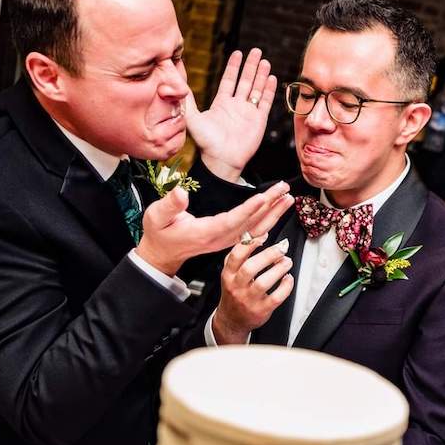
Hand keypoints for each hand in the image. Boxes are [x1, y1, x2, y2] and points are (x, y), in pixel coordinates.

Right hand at [135, 182, 293, 275]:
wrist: (161, 254)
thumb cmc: (159, 234)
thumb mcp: (156, 216)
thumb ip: (170, 205)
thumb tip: (181, 192)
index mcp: (205, 232)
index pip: (231, 220)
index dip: (248, 209)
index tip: (263, 198)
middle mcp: (219, 238)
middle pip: (249, 222)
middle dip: (269, 206)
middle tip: (284, 190)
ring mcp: (224, 240)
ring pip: (254, 227)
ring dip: (272, 213)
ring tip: (287, 198)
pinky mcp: (226, 239)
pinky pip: (250, 232)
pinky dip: (265, 221)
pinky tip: (275, 214)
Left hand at [185, 48, 276, 180]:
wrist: (221, 160)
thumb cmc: (206, 143)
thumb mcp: (193, 119)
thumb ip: (187, 102)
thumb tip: (175, 85)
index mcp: (221, 104)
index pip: (229, 80)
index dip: (234, 67)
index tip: (239, 53)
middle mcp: (236, 106)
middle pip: (245, 81)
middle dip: (251, 66)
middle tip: (257, 51)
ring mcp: (248, 113)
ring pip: (256, 89)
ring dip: (261, 75)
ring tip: (265, 61)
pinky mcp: (258, 121)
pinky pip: (265, 102)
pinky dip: (268, 90)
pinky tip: (271, 78)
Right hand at [212, 237, 294, 344]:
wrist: (232, 320)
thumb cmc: (234, 293)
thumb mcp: (229, 274)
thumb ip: (239, 256)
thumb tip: (255, 235)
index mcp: (228, 275)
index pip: (235, 256)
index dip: (250, 244)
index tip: (263, 236)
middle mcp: (236, 287)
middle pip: (250, 268)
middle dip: (269, 255)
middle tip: (282, 248)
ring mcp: (248, 300)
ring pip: (263, 282)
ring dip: (279, 269)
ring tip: (287, 262)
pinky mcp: (261, 310)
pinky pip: (276, 297)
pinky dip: (286, 286)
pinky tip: (288, 279)